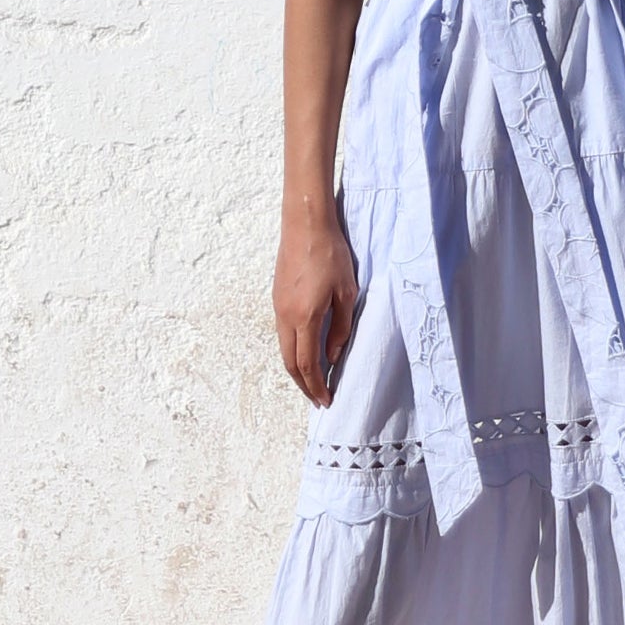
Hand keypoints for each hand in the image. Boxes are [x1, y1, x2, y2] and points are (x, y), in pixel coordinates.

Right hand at [273, 210, 358, 406]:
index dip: (316, 386)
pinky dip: (294, 350)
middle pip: (289, 362)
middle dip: (303, 384)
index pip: (307, 364)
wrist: (305, 224)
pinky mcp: (277, 298)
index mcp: (305, 317)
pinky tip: (307, 351)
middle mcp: (285, 316)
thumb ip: (340, 327)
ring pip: (284, 348)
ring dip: (297, 368)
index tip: (327, 400)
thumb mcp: (346, 293)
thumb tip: (333, 355)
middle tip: (319, 398)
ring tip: (314, 380)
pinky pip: (283, 333)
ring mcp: (278, 307)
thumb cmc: (331, 255)